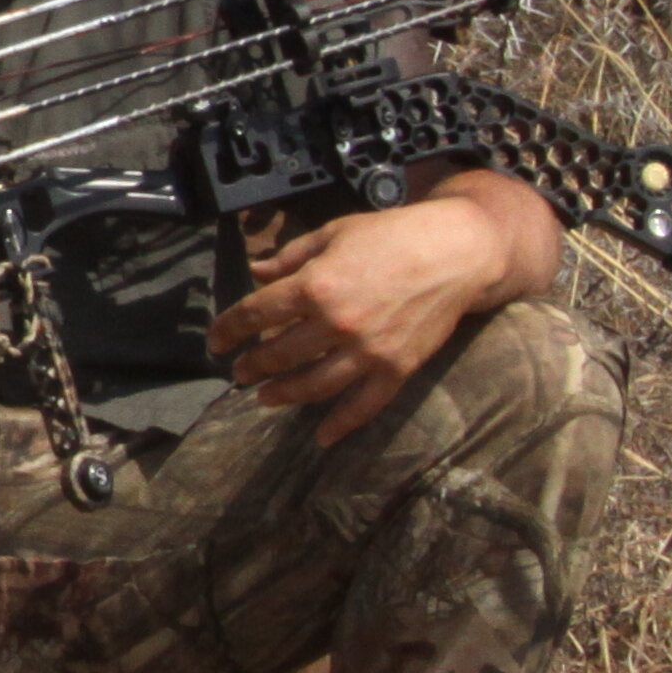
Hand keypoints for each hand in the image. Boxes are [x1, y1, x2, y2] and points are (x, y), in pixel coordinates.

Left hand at [206, 175, 550, 443]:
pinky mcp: (396, 369)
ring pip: (313, 385)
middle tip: (239, 373)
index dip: (229, 330)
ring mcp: (367, 351)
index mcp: (314, 286)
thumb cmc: (392, 235)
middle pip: (279, 355)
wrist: (456, 253)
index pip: (255, 315)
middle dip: (252, 366)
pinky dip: (340, 425)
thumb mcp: (333, 234)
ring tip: (264, 398)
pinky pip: (363, 406)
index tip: (216, 342)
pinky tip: (321, 438)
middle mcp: (336, 324)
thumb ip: (290, 258)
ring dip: (283, 395)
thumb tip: (255, 271)